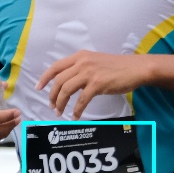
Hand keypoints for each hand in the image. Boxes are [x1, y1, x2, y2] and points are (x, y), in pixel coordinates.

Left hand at [36, 50, 153, 118]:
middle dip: (52, 95)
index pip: (56, 66)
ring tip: (60, 112)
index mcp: (80, 56)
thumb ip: (82, 68)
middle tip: (52, 105)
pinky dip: (76, 110)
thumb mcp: (96, 61)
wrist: (135, 68)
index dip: (44, 78)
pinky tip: (75, 116)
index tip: (38, 87)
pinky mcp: (98, 84)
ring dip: (61, 103)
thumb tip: (70, 81)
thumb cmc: (118, 66)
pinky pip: (81, 100)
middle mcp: (82, 63)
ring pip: (66, 90)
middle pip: (59, 80)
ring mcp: (90, 73)